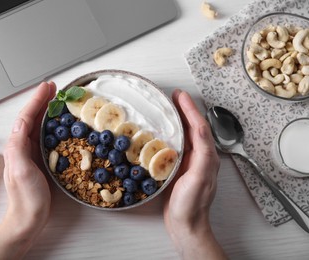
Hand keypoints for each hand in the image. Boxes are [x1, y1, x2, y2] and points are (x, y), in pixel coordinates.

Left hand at [0, 82, 55, 258]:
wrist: (29, 217)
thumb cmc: (26, 197)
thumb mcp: (20, 171)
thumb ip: (18, 147)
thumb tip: (21, 123)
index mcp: (17, 146)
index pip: (27, 116)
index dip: (37, 100)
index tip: (48, 87)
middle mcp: (24, 146)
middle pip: (33, 117)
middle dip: (43, 100)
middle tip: (55, 88)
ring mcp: (33, 152)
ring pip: (41, 125)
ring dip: (49, 110)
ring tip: (59, 100)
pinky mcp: (42, 159)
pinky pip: (47, 137)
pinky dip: (54, 125)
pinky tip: (62, 124)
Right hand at [164, 90, 226, 258]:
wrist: (185, 224)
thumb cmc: (191, 204)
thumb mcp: (199, 178)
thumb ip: (203, 154)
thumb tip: (201, 130)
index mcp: (207, 156)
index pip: (199, 126)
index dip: (190, 109)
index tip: (179, 95)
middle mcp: (200, 156)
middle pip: (193, 127)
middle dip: (184, 110)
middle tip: (173, 96)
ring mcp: (190, 162)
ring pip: (185, 134)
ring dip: (177, 119)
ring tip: (167, 108)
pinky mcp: (179, 168)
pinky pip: (176, 145)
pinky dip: (170, 134)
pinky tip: (162, 132)